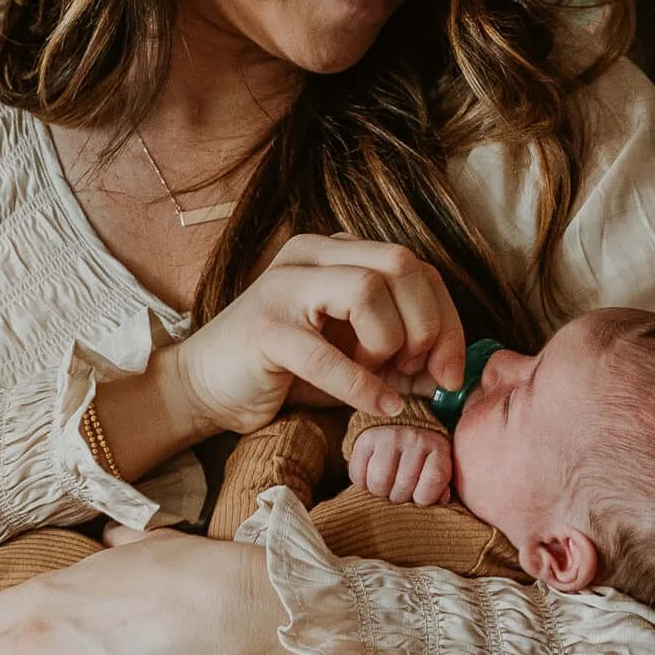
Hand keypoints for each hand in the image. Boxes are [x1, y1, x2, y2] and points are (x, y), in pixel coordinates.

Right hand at [168, 236, 467, 442]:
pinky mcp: (264, 327)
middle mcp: (312, 255)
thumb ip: (397, 350)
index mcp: (336, 250)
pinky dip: (363, 386)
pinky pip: (327, 353)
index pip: (415, 266)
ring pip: (368, 290)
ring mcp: (284, 286)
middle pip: (401, 264)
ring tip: (381, 377)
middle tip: (421, 371)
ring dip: (389, 343)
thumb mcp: (352, 353)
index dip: (446, 317)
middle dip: (428, 324)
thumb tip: (449, 370)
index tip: (451, 369)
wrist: (204, 387)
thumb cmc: (284, 371)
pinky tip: (380, 404)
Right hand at [350, 421, 454, 505]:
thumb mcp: (438, 468)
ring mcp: (388, 436)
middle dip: (399, 497)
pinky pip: (358, 475)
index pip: (432, 481)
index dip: (423, 498)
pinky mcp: (365, 439)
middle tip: (398, 491)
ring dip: (380, 492)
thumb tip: (440, 500)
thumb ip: (441, 487)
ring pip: (378, 483)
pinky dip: (362, 483)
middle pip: (402, 487)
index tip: (418, 496)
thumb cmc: (422, 457)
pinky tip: (370, 476)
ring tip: (385, 486)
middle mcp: (414, 438)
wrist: (399, 423)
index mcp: (438, 447)